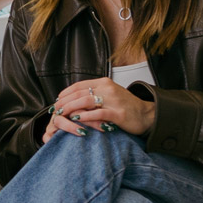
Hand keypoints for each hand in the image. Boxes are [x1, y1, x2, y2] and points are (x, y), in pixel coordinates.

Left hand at [42, 77, 156, 143]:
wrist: (147, 115)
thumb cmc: (126, 106)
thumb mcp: (109, 95)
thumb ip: (94, 94)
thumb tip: (73, 98)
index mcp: (104, 83)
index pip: (79, 85)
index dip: (65, 93)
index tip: (57, 101)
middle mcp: (108, 89)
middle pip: (79, 93)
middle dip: (64, 102)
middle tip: (55, 110)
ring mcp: (113, 100)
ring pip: (86, 101)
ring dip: (71, 108)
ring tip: (62, 114)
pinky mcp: (118, 113)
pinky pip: (97, 113)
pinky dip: (85, 116)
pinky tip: (76, 119)